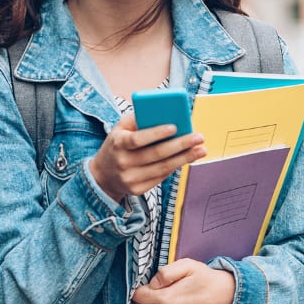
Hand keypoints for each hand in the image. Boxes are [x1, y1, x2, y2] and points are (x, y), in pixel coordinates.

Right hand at [88, 114, 205, 201]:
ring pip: (163, 168)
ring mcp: (130, 178)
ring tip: (201, 150)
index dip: (156, 133)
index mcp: (118, 143)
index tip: (175, 127)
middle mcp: (123, 162)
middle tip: (199, 138)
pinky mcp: (137, 190)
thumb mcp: (121, 128)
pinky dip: (176, 167)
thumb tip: (165, 113)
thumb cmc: (118, 145)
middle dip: (181, 145)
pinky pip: (161, 177)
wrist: (102, 175)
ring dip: (185, 158)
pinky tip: (188, 159)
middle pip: (156, 154)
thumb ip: (139, 118)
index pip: (138, 139)